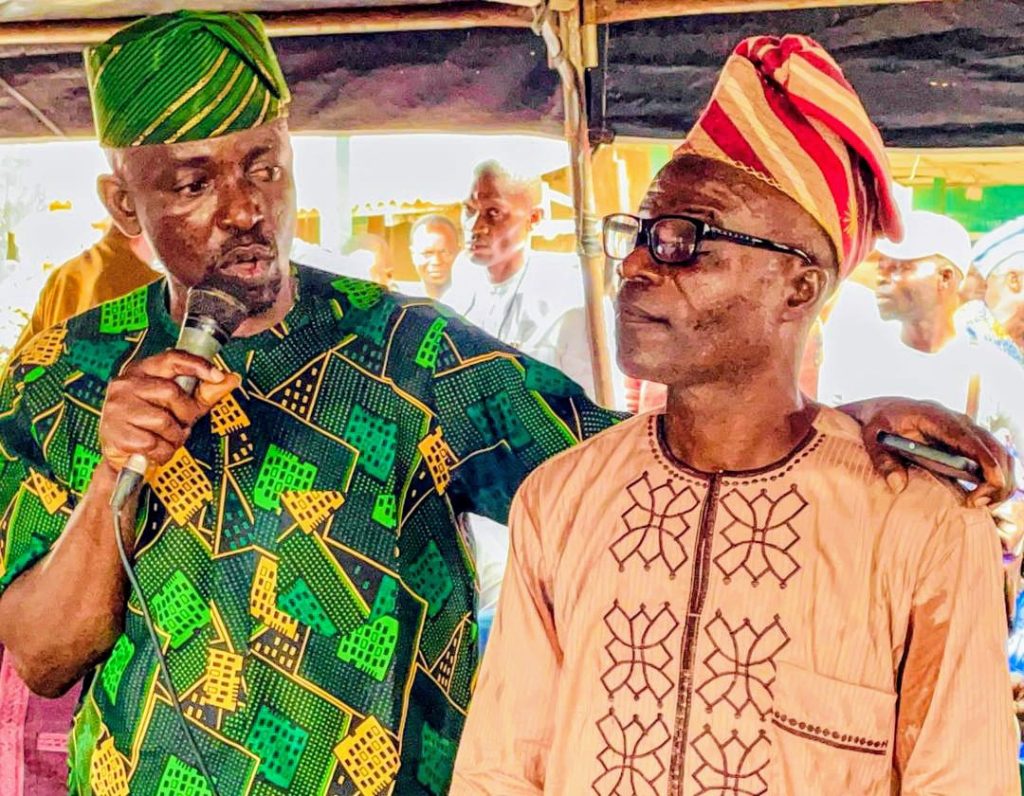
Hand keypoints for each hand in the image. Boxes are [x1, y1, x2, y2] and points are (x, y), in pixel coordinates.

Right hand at [99, 351, 239, 470]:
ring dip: (174, 436)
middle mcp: (126, 385)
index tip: (217, 376)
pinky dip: (162, 452)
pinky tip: (155, 448)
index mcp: (142, 371)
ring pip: (163, 421)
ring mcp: (118, 408)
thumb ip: (205, 393)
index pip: (171, 359)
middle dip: (186, 413)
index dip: (197, 365)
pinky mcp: (116, 433)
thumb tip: (231, 379)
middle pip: (171, 392)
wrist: (124, 455)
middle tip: (182, 423)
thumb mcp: (181, 406)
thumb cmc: (152, 426)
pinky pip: (153, 444)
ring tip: (167, 437)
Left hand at [840, 397, 1013, 507]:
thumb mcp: (873, 438)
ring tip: (978, 503)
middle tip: (978, 502)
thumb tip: (897, 484)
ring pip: (999, 454)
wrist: (885, 411)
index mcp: (936, 416)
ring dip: (999, 481)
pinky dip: (994, 480)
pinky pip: (992, 460)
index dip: (986, 460)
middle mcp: (958, 422)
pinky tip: (981, 498)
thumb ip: (883, 460)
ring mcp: (966, 432)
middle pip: (993, 447)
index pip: (969, 438)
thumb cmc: (880, 423)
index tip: (995, 482)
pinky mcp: (968, 444)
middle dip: (997, 477)